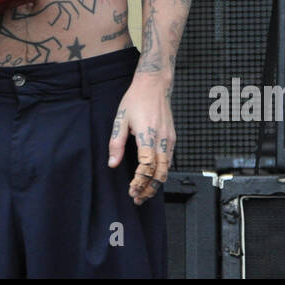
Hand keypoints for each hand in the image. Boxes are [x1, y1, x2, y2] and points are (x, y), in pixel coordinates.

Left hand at [108, 73, 174, 204]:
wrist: (155, 85)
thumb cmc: (136, 99)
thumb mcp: (121, 119)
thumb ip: (116, 143)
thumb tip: (112, 163)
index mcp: (148, 135)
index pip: (146, 166)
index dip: (139, 181)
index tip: (131, 191)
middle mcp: (162, 139)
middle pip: (160, 173)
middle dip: (149, 189)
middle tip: (138, 199)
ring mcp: (170, 139)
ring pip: (167, 169)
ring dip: (156, 184)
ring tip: (144, 193)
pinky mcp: (172, 138)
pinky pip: (169, 161)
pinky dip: (162, 173)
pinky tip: (152, 178)